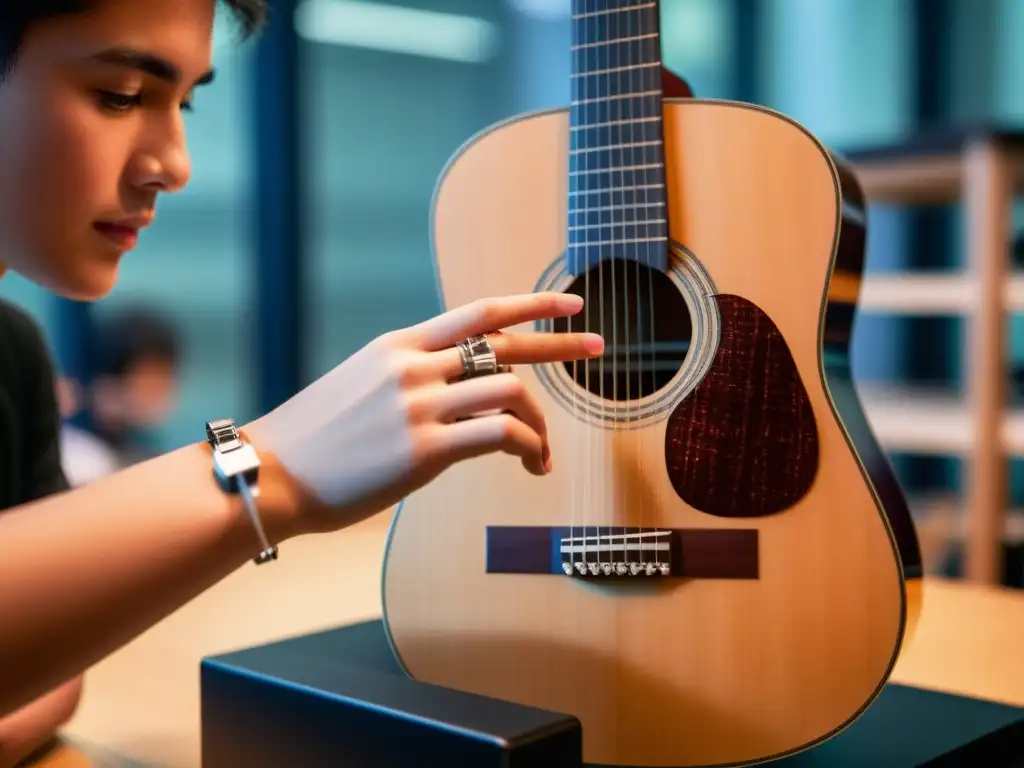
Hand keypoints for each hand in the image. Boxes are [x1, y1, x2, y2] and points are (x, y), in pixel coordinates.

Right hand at [244, 292, 602, 532]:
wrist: (270, 474)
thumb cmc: (313, 439)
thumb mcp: (359, 385)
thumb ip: (408, 376)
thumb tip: (454, 385)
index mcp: (399, 346)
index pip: (479, 313)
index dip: (531, 305)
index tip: (570, 304)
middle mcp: (414, 367)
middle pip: (506, 346)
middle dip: (560, 344)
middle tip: (600, 347)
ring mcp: (420, 405)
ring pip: (511, 393)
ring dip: (541, 424)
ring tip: (541, 454)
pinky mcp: (425, 449)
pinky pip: (500, 436)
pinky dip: (528, 448)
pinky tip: (530, 466)